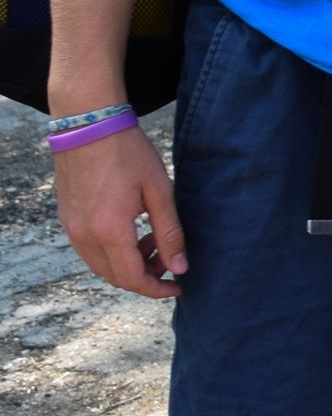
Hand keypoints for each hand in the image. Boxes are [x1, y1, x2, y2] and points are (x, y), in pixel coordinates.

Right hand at [53, 123, 185, 297]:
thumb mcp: (159, 192)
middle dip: (146, 276)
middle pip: (115, 276)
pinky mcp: (68, 218)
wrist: (89, 126)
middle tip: (170, 261)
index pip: (132, 279)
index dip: (157, 289)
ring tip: (155, 241)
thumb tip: (180, 268)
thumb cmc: (129, 154)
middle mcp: (85, 235)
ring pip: (101, 265)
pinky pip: (90, 249)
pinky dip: (113, 251)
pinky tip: (134, 231)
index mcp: (109, 231)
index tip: (178, 287)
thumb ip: (170, 232)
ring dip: (129, 263)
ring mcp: (72, 227)